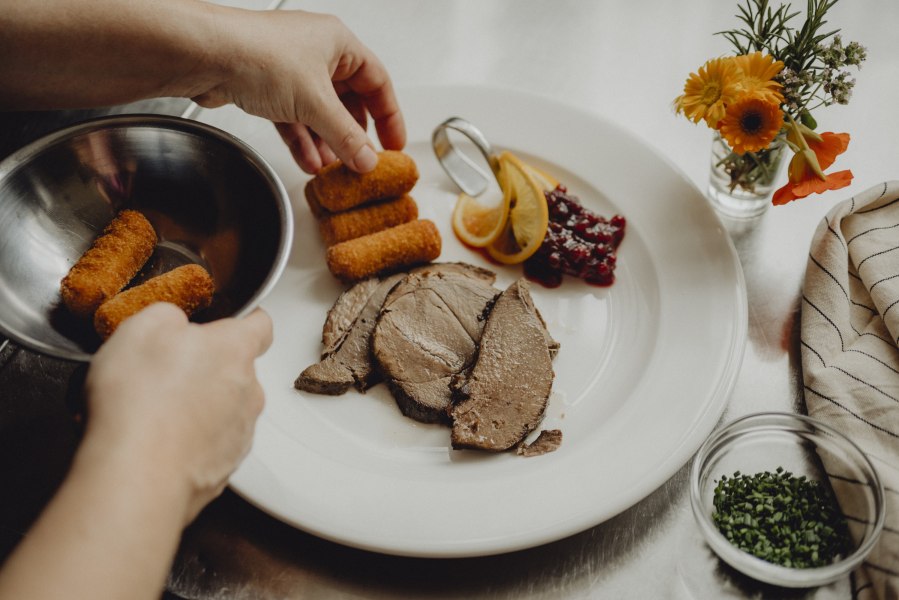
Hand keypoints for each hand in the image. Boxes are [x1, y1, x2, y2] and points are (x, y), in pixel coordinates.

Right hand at [82, 303, 272, 523]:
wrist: (137, 475)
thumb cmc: (141, 401)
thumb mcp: (141, 329)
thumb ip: (168, 316)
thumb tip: (173, 322)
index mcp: (235, 350)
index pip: (260, 325)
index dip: (245, 320)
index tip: (232, 321)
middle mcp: (249, 391)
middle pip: (237, 370)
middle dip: (208, 368)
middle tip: (167, 373)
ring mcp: (241, 432)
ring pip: (226, 409)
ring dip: (200, 406)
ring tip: (156, 413)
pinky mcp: (226, 467)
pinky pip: (213, 444)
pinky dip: (192, 441)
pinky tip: (158, 442)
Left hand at [191, 9, 405, 173]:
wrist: (205, 55)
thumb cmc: (257, 54)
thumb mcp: (316, 102)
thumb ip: (346, 136)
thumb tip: (367, 159)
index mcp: (338, 43)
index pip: (377, 82)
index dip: (389, 115)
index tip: (394, 144)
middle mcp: (316, 53)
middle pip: (347, 101)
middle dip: (353, 135)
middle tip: (363, 161)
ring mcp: (289, 71)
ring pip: (319, 113)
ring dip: (327, 143)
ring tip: (335, 169)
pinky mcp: (265, 87)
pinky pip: (294, 119)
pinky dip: (303, 141)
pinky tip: (309, 161)